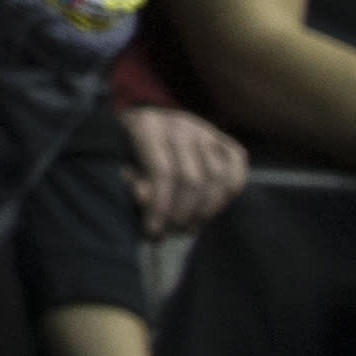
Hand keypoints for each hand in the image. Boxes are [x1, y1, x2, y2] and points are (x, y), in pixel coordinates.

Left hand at [117, 99, 247, 234]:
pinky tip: (211, 208)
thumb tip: (143, 198)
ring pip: (217, 177)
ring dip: (205, 209)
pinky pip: (237, 166)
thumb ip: (130, 180)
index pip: (162, 172)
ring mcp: (205, 130)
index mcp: (148, 126)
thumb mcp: (119, 164)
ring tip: (188, 226)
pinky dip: (229, 191)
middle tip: (172, 231)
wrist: (145, 128)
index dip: (160, 207)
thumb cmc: (128, 152)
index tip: (153, 231)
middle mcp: (180, 124)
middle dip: (182, 213)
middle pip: (192, 179)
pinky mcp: (223, 138)